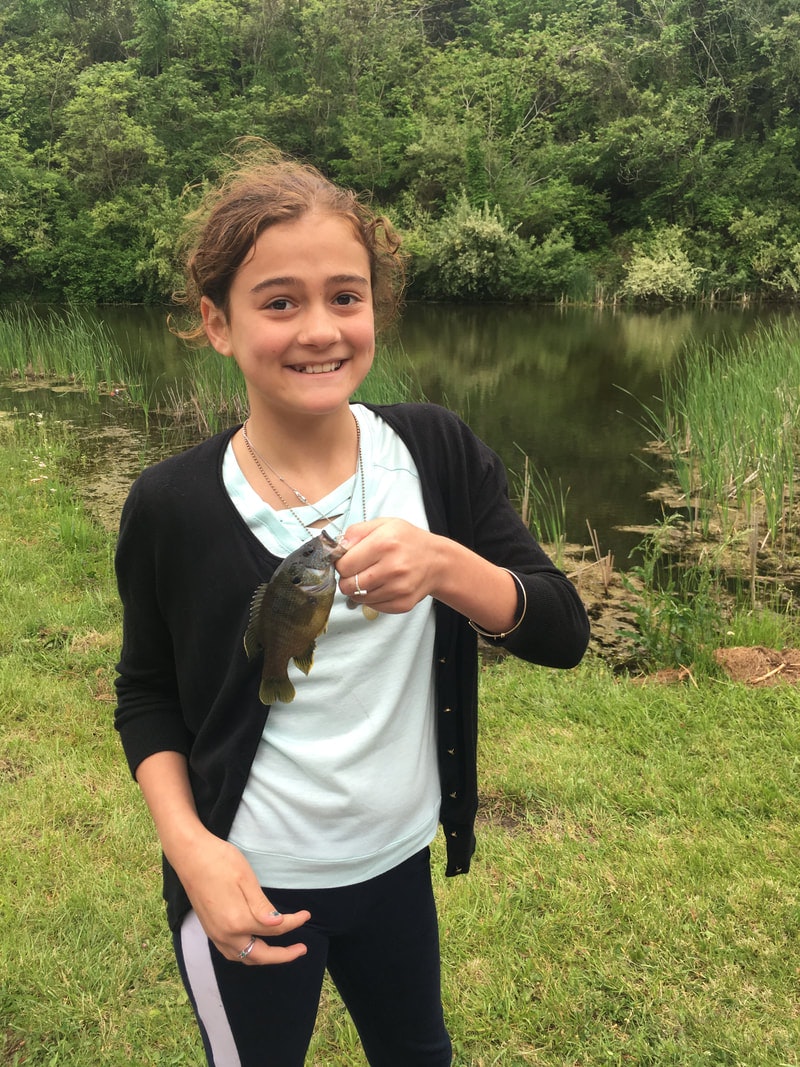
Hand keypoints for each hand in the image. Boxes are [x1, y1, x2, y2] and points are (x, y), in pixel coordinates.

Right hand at [174, 830, 309, 965]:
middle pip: (259, 955)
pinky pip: (231, 952)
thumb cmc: (220, 861)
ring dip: (263, 957)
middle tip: (301, 948)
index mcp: (237, 921)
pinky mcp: (209, 929)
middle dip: (282, 956)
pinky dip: (247, 953)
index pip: (274, 930)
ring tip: (281, 950)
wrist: (190, 855)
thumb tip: (278, 924)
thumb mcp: (246, 879)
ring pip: (243, 958)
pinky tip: (255, 943)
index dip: (293, 923)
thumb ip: (262, 906)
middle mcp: (225, 934)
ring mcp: (215, 934)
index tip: (307, 915)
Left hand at [337, 518, 441, 613]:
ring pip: (358, 598)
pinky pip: (373, 606)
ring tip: (372, 577)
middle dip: (347, 579)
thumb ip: (356, 532)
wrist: (437, 561)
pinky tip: (382, 586)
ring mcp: (398, 588)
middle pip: (348, 585)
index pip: (344, 566)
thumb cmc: (408, 541)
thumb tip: (339, 548)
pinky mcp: (402, 604)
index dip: (341, 564)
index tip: (348, 560)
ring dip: (360, 590)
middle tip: (357, 571)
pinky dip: (373, 598)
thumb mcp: (384, 524)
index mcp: (384, 543)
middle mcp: (392, 567)